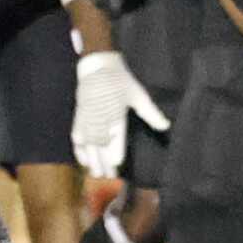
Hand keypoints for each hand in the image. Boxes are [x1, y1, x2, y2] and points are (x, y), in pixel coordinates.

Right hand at [70, 49, 170, 177]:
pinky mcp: (79, 116)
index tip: (116, 166)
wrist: (97, 66)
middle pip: (100, 146)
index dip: (114, 153)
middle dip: (102, 162)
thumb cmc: (120, 80)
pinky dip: (79, 149)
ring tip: (95, 173)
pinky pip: (76, 136)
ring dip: (91, 159)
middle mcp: (100, 119)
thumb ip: (151, 113)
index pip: (114, 139)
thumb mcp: (138, 95)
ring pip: (88, 144)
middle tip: (107, 176)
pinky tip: (82, 160)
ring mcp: (87, 118)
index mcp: (115, 114)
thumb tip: (165, 126)